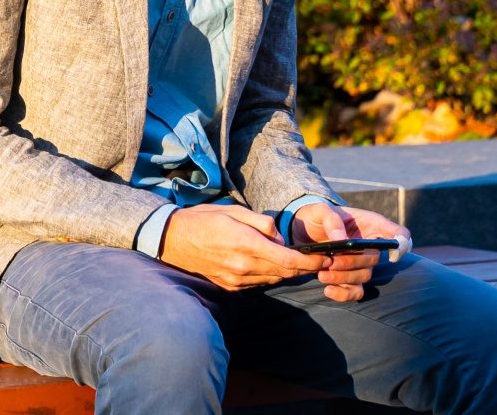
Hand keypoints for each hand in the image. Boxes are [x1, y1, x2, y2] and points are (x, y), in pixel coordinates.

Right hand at [158, 205, 326, 290]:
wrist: (171, 239)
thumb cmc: (202, 219)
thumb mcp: (233, 211)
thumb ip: (262, 223)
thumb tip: (280, 237)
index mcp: (246, 244)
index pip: (289, 260)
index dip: (311, 261)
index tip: (325, 258)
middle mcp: (244, 266)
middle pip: (285, 272)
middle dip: (304, 267)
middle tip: (319, 259)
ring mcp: (236, 279)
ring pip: (273, 279)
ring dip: (287, 272)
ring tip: (296, 261)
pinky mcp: (230, 286)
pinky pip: (258, 282)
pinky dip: (268, 275)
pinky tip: (269, 264)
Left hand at [293, 203, 412, 302]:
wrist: (303, 231)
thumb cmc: (317, 217)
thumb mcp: (319, 210)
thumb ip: (331, 219)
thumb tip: (341, 239)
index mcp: (371, 225)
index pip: (399, 234)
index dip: (402, 244)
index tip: (392, 254)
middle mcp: (371, 246)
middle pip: (375, 260)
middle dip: (352, 263)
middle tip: (331, 262)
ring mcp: (362, 264)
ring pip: (364, 276)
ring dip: (344, 278)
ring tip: (322, 275)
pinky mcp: (350, 278)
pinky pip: (356, 292)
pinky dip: (343, 294)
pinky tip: (328, 290)